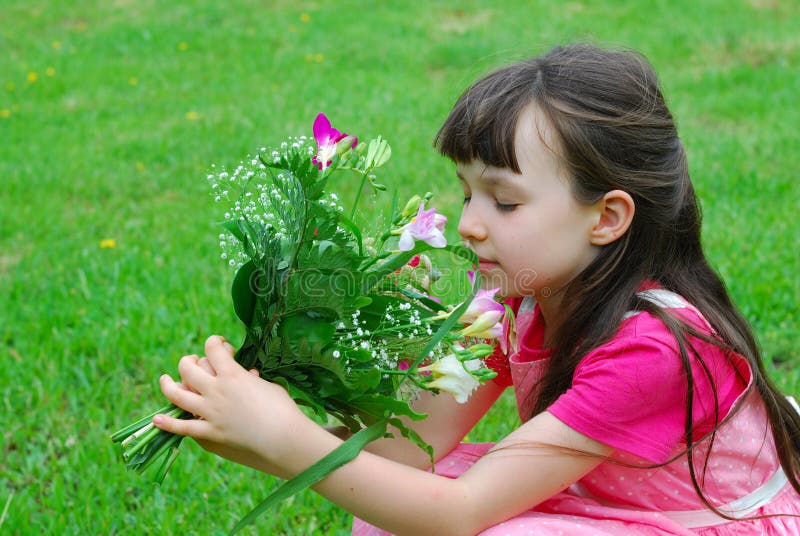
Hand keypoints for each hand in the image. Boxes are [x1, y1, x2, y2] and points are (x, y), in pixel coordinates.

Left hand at [153, 335, 314, 475]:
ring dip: (168, 385)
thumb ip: (253, 380)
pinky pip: (182, 427)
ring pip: (177, 394)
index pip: (212, 348)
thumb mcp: (269, 386)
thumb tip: (248, 376)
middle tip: (193, 362)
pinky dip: (167, 423)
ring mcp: (210, 412)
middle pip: (188, 368)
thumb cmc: (283, 409)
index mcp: (233, 374)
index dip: (214, 342)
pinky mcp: (210, 433)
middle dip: (188, 361)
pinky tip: (156, 419)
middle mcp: (216, 390)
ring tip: (165, 380)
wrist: (284, 439)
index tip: (219, 344)